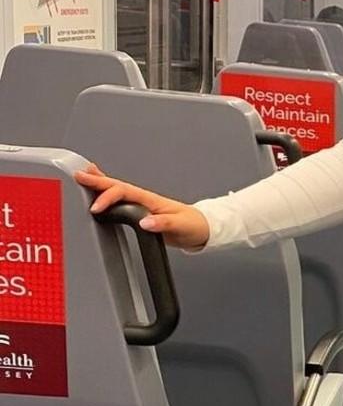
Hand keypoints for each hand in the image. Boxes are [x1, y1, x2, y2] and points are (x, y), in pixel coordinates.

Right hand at [73, 163, 210, 250]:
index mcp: (151, 200)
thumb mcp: (181, 226)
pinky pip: (121, 198)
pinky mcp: (141, 211)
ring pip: (117, 189)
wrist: (202, 230)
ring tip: (83, 175)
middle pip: (116, 186)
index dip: (108, 197)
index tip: (96, 208)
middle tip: (77, 176)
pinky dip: (108, 192)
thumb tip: (146, 223)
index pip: (124, 192)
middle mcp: (144, 199)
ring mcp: (142, 204)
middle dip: (97, 181)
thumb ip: (164, 223)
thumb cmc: (193, 226)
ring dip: (100, 182)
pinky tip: (101, 190)